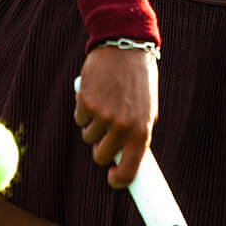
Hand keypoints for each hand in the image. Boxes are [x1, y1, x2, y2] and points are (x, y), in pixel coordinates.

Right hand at [74, 45, 157, 187]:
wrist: (125, 44)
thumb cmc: (139, 79)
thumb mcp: (146, 108)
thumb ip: (136, 133)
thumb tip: (125, 160)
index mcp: (141, 131)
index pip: (128, 172)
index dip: (119, 181)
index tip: (113, 179)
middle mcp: (122, 127)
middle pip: (101, 157)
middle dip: (102, 147)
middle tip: (107, 129)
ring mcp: (102, 116)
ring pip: (88, 137)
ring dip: (93, 124)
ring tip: (105, 101)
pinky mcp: (85, 103)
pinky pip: (79, 119)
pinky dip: (83, 109)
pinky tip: (95, 92)